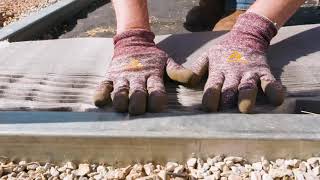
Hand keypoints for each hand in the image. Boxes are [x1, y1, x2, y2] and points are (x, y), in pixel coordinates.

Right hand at [93, 29, 186, 114]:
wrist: (133, 41)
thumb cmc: (152, 57)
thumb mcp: (166, 61)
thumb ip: (177, 71)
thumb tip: (192, 79)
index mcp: (152, 74)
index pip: (156, 91)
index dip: (157, 101)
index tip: (157, 108)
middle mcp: (137, 77)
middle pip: (137, 95)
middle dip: (138, 106)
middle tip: (138, 110)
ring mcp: (122, 76)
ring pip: (120, 93)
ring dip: (121, 102)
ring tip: (123, 108)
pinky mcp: (110, 76)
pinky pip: (103, 87)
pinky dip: (101, 95)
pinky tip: (101, 102)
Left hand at [169, 12, 284, 112]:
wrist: (246, 35)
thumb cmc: (224, 51)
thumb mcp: (207, 57)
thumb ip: (196, 70)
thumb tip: (186, 81)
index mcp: (218, 71)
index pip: (213, 86)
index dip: (210, 97)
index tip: (209, 108)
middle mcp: (234, 73)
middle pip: (230, 89)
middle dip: (227, 100)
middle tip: (226, 114)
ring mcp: (250, 72)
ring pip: (248, 86)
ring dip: (246, 97)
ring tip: (245, 108)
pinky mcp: (264, 71)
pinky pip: (270, 81)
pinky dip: (274, 90)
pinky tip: (276, 100)